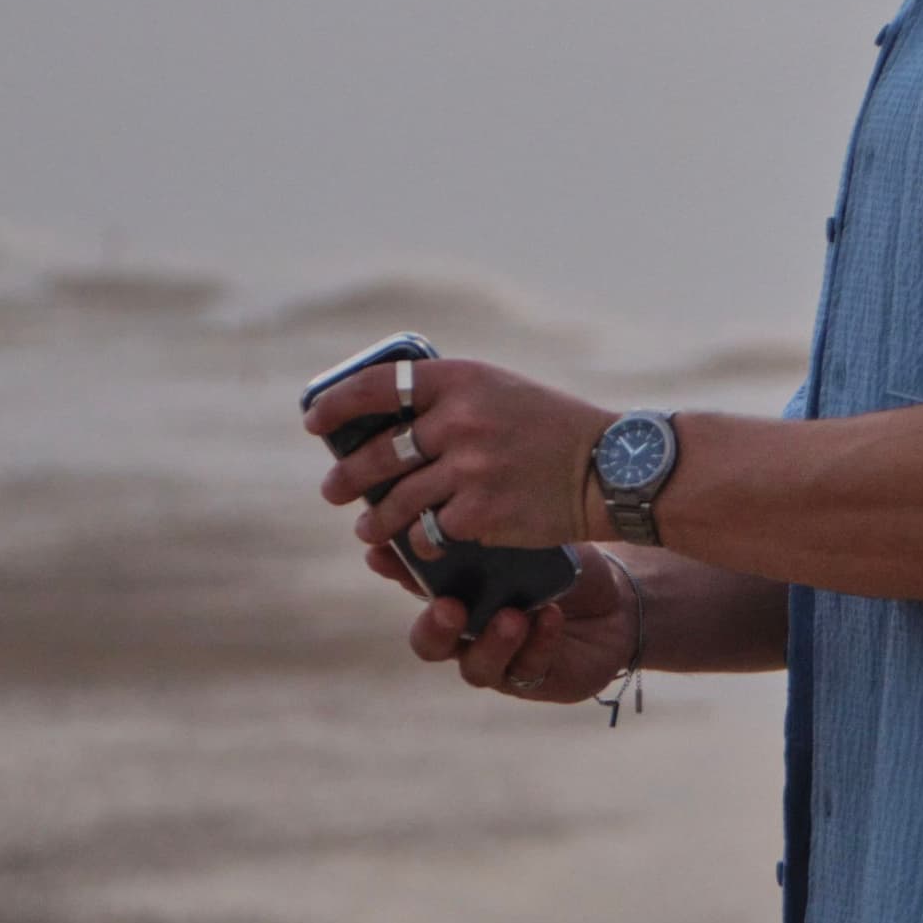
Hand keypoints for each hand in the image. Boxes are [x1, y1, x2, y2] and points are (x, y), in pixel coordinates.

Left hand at [305, 354, 608, 550]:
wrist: (606, 467)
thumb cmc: (550, 427)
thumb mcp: (500, 391)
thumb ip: (450, 401)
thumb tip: (386, 424)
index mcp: (463, 378)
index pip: (380, 385)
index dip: (339, 403)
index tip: (315, 421)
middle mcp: (460, 418)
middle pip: (379, 451)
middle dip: (347, 476)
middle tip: (332, 490)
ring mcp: (468, 467)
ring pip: (396, 501)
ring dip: (374, 520)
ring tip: (367, 529)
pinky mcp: (479, 512)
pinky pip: (429, 531)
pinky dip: (421, 542)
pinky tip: (420, 545)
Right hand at [363, 537, 639, 704]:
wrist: (617, 600)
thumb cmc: (562, 562)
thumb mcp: (530, 532)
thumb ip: (492, 523)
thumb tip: (456, 488)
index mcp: (458, 588)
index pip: (415, 580)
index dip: (395, 570)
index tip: (381, 554)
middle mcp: (470, 629)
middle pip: (429, 641)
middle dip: (433, 626)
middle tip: (448, 607)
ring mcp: (498, 656)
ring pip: (474, 666)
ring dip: (491, 641)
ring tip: (512, 616)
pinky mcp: (531, 677)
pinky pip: (526, 668)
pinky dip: (538, 643)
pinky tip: (550, 618)